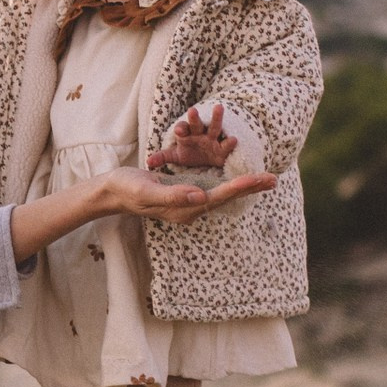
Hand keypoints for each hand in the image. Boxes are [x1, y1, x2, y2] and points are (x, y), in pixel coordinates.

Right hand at [94, 165, 278, 226]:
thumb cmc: (127, 189)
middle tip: (274, 179)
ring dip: (244, 186)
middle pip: (226, 197)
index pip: (218, 197)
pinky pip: (213, 189)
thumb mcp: (147, 191)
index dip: (240, 187)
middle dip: (250, 187)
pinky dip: (229, 183)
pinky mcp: (185, 193)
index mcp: (184, 208)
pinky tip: (239, 179)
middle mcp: (190, 208)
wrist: (113, 191)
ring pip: (222, 194)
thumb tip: (201, 196)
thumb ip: (173, 195)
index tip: (259, 179)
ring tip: (265, 179)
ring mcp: (188, 202)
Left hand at [150, 106, 237, 172]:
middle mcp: (199, 134)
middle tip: (192, 110)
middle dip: (194, 118)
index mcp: (186, 135)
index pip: (182, 128)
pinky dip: (229, 142)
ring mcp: (212, 139)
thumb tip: (148, 163)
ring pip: (213, 127)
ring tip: (218, 107)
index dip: (180, 128)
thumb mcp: (176, 156)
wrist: (208, 160)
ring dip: (216, 118)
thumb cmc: (190, 154)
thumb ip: (162, 157)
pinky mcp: (223, 149)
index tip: (178, 131)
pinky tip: (233, 139)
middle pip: (196, 124)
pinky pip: (226, 145)